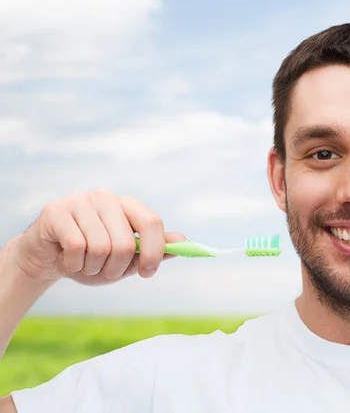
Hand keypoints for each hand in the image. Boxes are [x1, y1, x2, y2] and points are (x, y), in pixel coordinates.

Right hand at [12, 189, 185, 285]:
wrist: (46, 259)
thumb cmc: (90, 258)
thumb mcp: (125, 259)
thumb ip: (153, 249)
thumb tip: (183, 242)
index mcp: (126, 205)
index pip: (151, 221)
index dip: (154, 250)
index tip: (148, 272)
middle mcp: (106, 197)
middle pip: (125, 242)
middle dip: (115, 268)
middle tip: (103, 272)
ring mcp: (80, 200)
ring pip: (100, 247)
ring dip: (92, 268)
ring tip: (83, 264)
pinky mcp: (57, 211)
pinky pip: (76, 247)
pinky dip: (73, 264)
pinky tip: (66, 259)